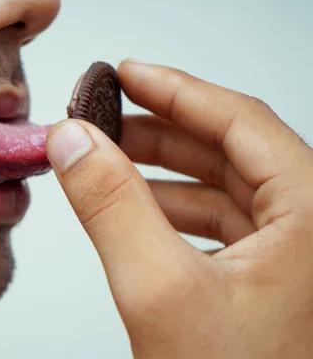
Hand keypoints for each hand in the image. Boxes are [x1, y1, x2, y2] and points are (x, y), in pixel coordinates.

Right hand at [45, 59, 312, 357]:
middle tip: (105, 115)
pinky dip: (172, 207)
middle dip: (160, 129)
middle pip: (231, 149)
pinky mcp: (270, 280)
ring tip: (107, 158)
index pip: (240, 121)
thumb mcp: (160, 291)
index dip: (176, 89)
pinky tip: (135, 207)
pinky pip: (220, 223)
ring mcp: (294, 255)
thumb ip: (111, 206)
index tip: (127, 71)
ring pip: (223, 186)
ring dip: (162, 168)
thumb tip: (72, 142)